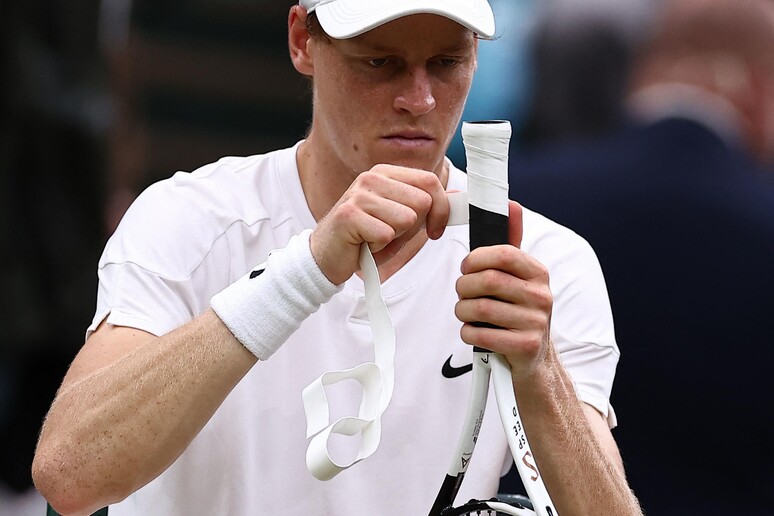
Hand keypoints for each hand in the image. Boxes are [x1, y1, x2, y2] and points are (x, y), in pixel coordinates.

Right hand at [310, 164, 449, 284]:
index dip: (441, 209)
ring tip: (374, 238)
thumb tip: (460, 198)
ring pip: (406, 219)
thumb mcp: (401, 220)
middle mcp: (372, 178)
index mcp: (386, 174)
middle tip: (390, 234)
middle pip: (422, 201)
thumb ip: (427, 208)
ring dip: (394, 238)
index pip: (430, 181)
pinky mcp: (349, 214)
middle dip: (413, 228)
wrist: (327, 256)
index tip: (435, 230)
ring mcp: (359, 194)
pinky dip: (378, 248)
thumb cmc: (366, 238)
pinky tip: (363, 244)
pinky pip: (386, 235)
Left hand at [454, 201, 552, 378]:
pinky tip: (474, 332)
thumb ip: (511, 243)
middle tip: (462, 293)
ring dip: (462, 311)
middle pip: (487, 281)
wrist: (534, 359)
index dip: (476, 258)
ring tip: (466, 313)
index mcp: (538, 273)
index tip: (466, 267)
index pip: (503, 253)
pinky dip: (468, 333)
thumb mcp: (519, 277)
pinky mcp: (524, 347)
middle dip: (463, 287)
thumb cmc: (518, 311)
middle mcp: (541, 296)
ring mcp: (535, 323)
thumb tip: (511, 205)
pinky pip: (479, 334)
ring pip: (478, 309)